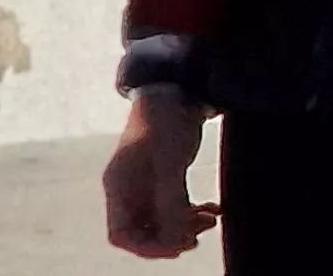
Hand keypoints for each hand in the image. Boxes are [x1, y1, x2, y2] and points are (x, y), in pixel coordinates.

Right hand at [102, 87, 216, 258]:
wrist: (178, 86)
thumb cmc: (168, 120)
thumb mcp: (171, 162)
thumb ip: (171, 200)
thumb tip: (176, 238)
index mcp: (120, 186)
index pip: (122, 234)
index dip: (148, 247)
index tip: (178, 246)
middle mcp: (128, 188)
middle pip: (143, 231)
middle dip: (171, 238)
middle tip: (199, 235)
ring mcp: (145, 182)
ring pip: (161, 220)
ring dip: (185, 226)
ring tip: (211, 219)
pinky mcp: (163, 175)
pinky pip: (174, 206)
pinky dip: (192, 212)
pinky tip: (213, 209)